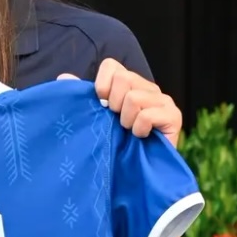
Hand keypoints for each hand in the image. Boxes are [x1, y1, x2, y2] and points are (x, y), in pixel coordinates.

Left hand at [59, 59, 181, 146]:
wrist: (133, 171)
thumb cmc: (113, 141)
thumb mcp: (94, 116)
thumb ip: (81, 96)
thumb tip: (63, 77)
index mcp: (128, 84)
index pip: (111, 65)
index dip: (100, 84)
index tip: (100, 103)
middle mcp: (147, 88)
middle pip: (123, 78)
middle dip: (113, 103)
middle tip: (116, 120)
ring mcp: (163, 100)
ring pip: (134, 97)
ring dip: (125, 120)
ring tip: (128, 130)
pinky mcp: (173, 116)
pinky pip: (147, 115)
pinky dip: (138, 129)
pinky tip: (140, 136)